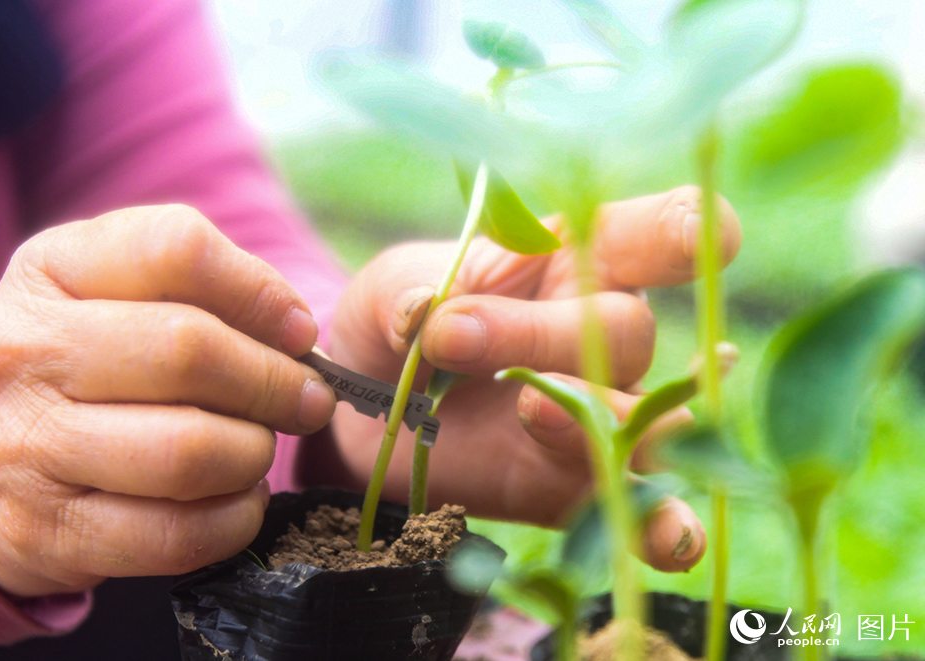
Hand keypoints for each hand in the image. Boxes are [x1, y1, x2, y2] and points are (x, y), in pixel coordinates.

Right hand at [0, 205, 335, 596]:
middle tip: (307, 401)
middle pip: (189, 352)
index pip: (178, 250)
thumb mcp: (121, 296)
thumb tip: (300, 339)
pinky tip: (237, 499)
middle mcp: (23, 350)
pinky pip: (175, 535)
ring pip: (188, 451)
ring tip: (257, 450)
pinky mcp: (46, 532)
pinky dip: (234, 519)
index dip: (261, 293)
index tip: (300, 332)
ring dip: (253, 454)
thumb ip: (210, 294)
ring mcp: (25, 446)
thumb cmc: (88, 367)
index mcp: (49, 269)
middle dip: (274, 383)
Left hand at [306, 186, 740, 571]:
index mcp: (571, 261)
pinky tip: (672, 540)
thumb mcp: (388, 288)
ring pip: (646, 418)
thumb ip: (413, 292)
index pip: (648, 236)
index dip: (681, 233)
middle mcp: (600, 337)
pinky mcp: (571, 487)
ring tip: (535, 412)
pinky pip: (635, 511)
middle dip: (550, 334)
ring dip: (600, 417)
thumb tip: (442, 320)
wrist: (360, 414)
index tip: (699, 239)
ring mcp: (597, 418)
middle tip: (455, 341)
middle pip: (627, 329)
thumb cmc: (392, 324)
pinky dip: (661, 527)